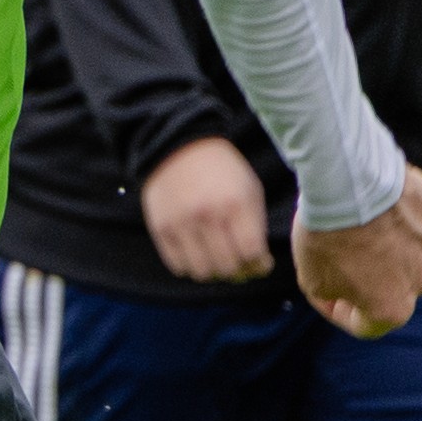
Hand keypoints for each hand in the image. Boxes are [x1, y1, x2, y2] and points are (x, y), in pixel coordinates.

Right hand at [137, 134, 272, 285]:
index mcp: (235, 203)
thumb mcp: (249, 191)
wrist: (179, 148)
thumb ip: (257, 229)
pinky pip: (178, 266)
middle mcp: (207, 215)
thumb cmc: (222, 173)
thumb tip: (257, 269)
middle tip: (237, 260)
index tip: (260, 261)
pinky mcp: (161, 229)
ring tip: (216, 257)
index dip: (259, 263)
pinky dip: (190, 266)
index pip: (252, 253)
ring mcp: (181, 224)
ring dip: (213, 271)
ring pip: (202, 273)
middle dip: (238, 269)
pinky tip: (196, 251)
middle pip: (228, 267)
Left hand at [294, 166, 421, 336]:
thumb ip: (334, 300)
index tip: (331, 295)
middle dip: (373, 278)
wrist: (345, 180)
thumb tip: (343, 300)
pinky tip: (381, 203)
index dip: (342, 312)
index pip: (366, 325)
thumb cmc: (327, 234)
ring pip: (413, 251)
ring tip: (363, 224)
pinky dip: (404, 215)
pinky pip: (421, 219)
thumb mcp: (313, 281)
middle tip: (346, 253)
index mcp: (393, 309)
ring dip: (392, 245)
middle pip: (396, 288)